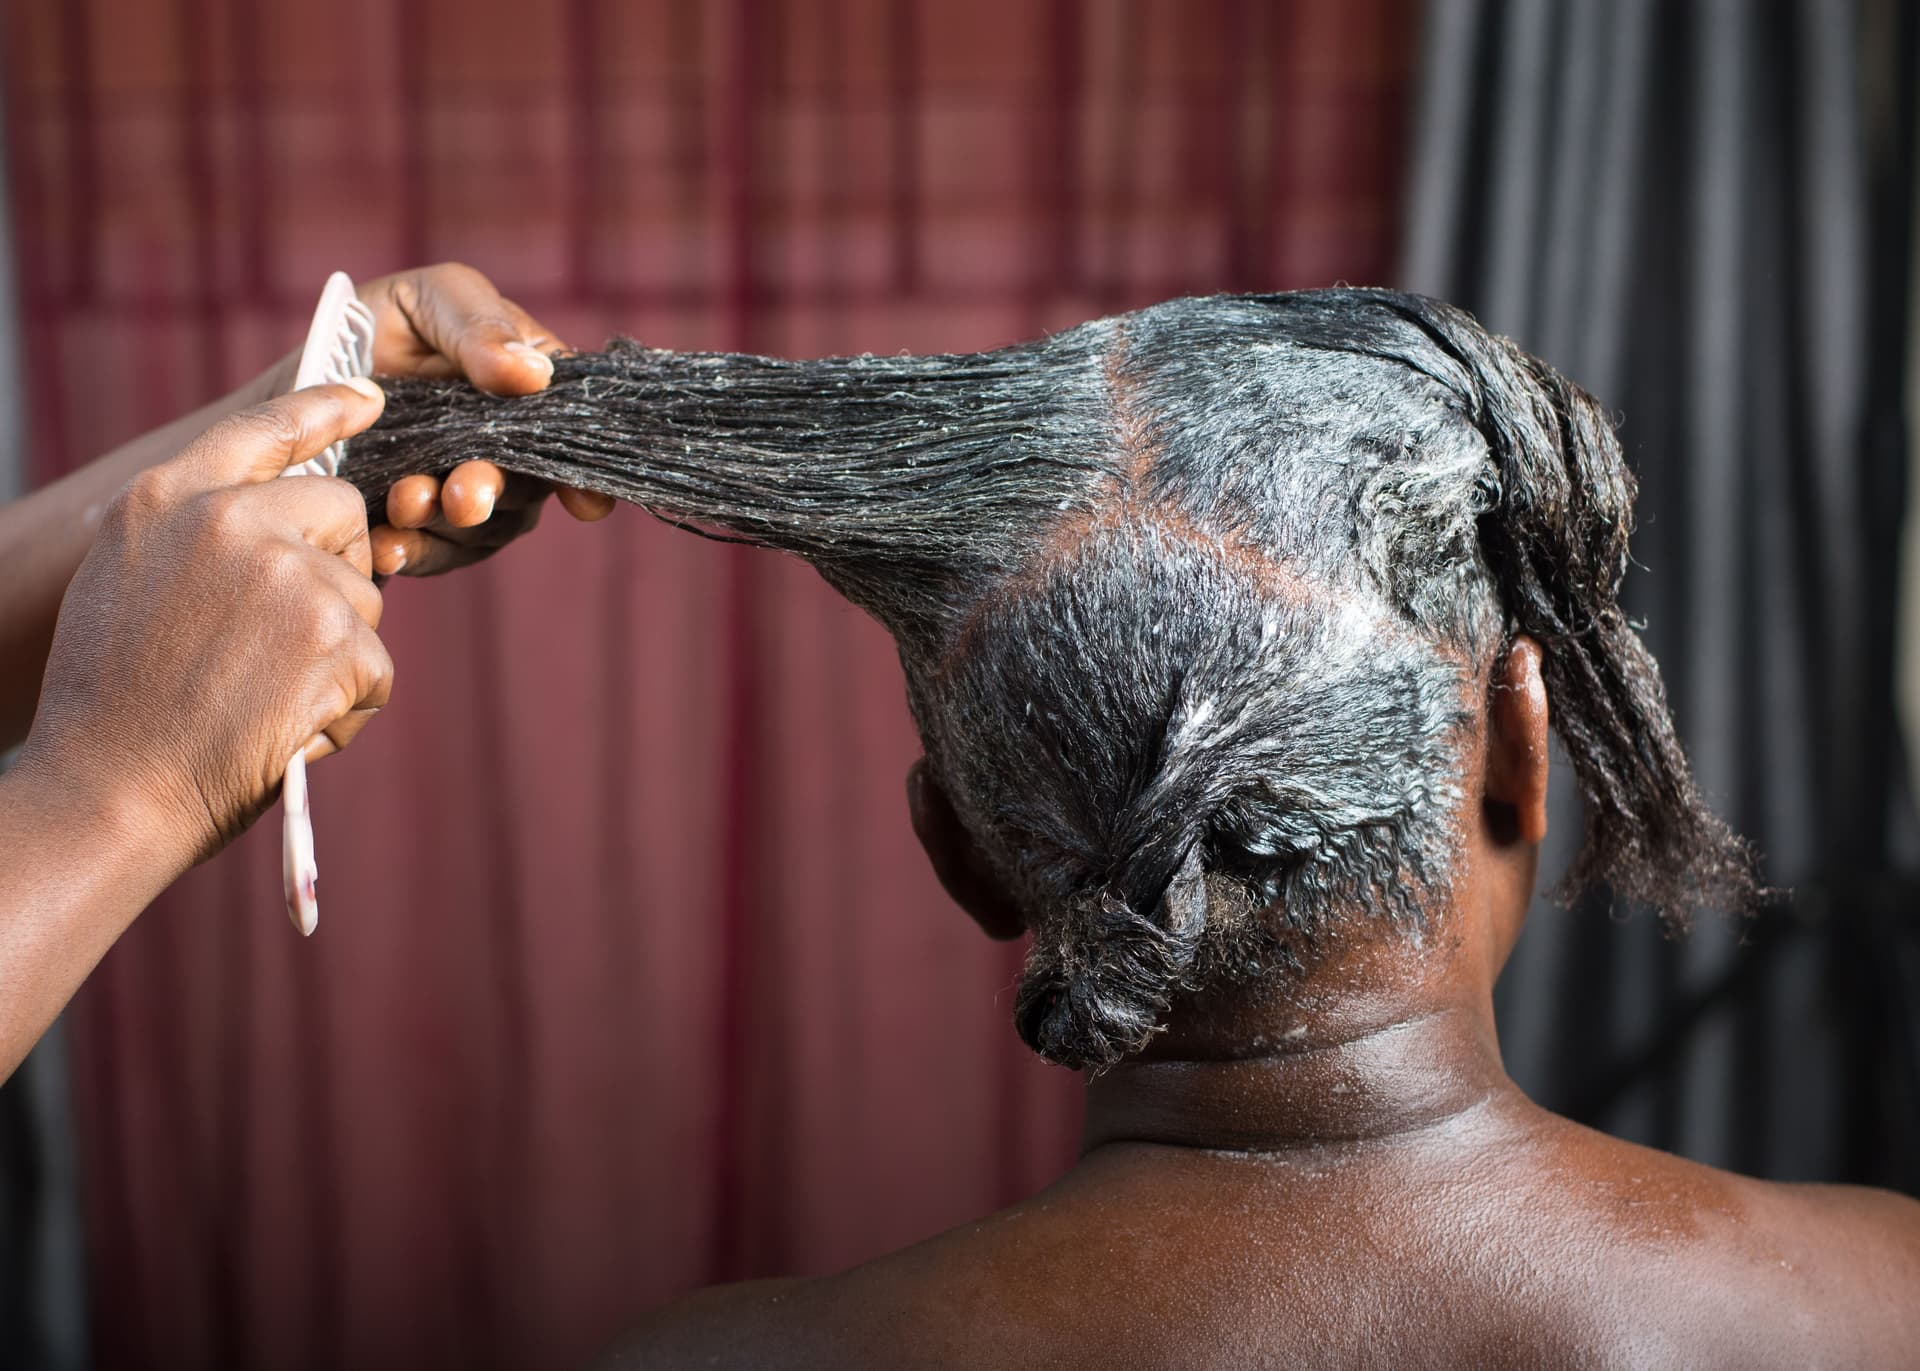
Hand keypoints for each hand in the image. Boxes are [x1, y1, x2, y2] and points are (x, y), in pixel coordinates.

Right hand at [15, 381, 393, 869]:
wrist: (111, 790)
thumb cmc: (115, 706)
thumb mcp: (126, 582)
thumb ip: (194, 534)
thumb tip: (270, 518)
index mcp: (167, 499)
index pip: (261, 430)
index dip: (324, 408)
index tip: (368, 398)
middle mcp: (228, 520)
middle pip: (341, 511)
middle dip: (336, 568)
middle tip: (285, 640)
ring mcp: (287, 572)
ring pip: (363, 598)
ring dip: (335, 656)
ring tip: (262, 699)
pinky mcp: (333, 633)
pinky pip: (376, 667)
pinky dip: (345, 707)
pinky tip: (286, 730)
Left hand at [349, 263, 613, 575]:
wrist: (299, 385)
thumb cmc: (381, 325)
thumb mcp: (431, 300)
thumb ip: (480, 327)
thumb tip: (535, 375)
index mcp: (535, 392)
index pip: (575, 432)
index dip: (584, 472)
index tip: (583, 501)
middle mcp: (515, 449)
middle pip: (528, 485)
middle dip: (494, 493)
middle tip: (462, 496)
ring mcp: (474, 492)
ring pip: (486, 527)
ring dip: (448, 524)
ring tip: (403, 504)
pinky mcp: (431, 531)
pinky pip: (437, 555)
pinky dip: (414, 553)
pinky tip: (386, 545)